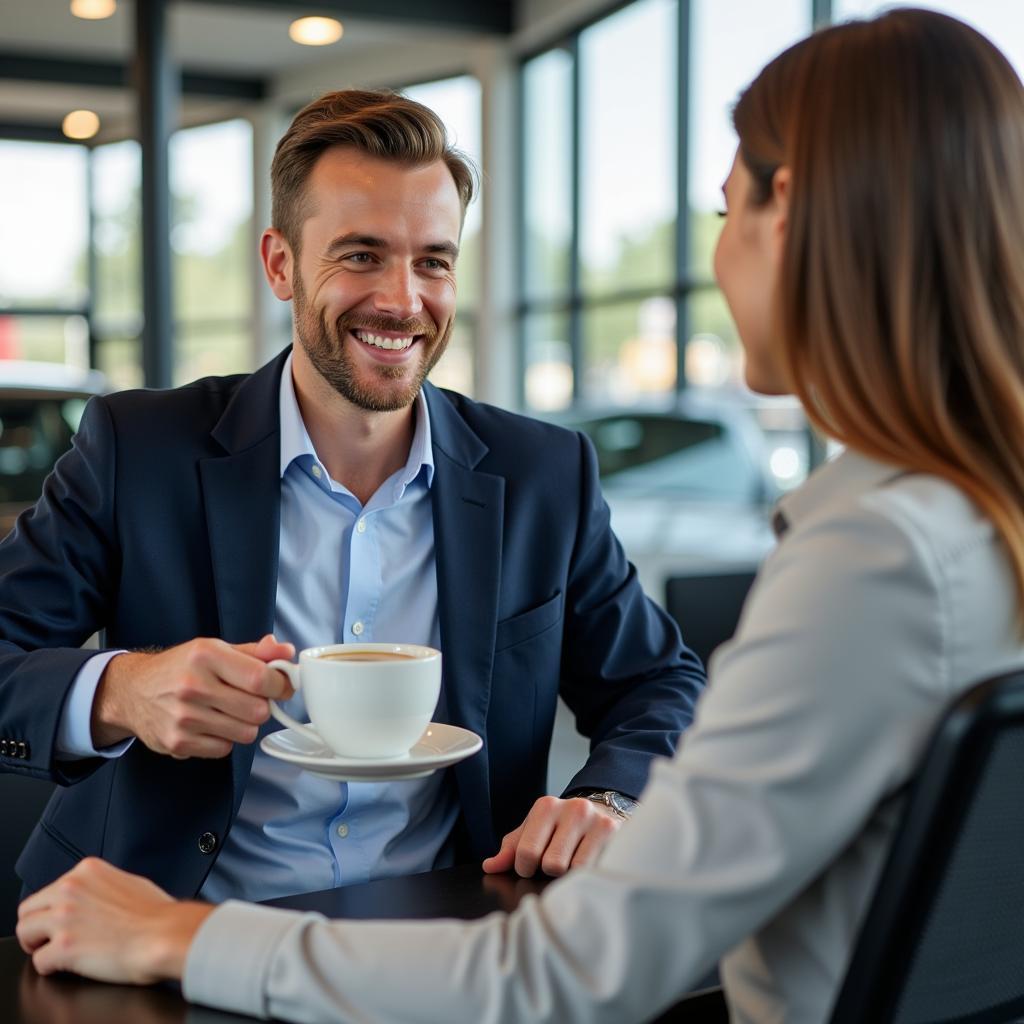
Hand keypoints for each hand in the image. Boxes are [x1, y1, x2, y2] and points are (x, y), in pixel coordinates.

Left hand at [16, 858, 211, 984]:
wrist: (166, 935)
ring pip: (24, 932)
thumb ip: (102, 886)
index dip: (53, 909)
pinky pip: (39, 962)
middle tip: (49, 939)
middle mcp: (71, 889)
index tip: (61, 920)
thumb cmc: (157, 913)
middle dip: (37, 927)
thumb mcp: (128, 882)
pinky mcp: (64, 947)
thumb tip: (94, 897)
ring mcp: (65, 917)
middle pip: (27, 910)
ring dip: (37, 945)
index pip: (49, 889)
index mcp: (87, 871)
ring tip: (54, 952)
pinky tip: (69, 966)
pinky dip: (51, 968)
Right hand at [91, 633, 294, 757]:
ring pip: (245, 733)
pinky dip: (223, 740)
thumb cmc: (181, 667)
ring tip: (227, 711)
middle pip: (258, 711)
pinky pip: (224, 749)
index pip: (260, 678)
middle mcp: (193, 686)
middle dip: (261, 706)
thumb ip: (256, 652)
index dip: (279, 685)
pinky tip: (209, 724)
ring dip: (243, 724)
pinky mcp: (178, 743)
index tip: (280, 686)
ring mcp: (184, 717)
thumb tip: (287, 652)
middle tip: (248, 699)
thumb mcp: (216, 648)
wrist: (132, 691)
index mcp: (206, 655)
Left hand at [482, 795, 621, 877]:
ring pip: (573, 868)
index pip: (526, 852)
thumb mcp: (535, 831)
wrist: (603, 812)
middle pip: (551, 864)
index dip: (526, 868)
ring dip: (571, 874)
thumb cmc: (562, 827)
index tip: (534, 865)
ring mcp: (595, 820)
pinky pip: (594, 869)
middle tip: (559, 862)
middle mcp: (572, 808)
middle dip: (551, 871)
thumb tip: (490, 866)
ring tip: (575, 861)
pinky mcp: (614, 833)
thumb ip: (512, 849)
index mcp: (546, 807)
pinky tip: (589, 864)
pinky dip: (588, 874)